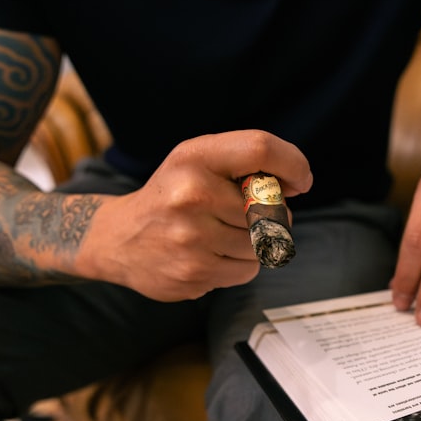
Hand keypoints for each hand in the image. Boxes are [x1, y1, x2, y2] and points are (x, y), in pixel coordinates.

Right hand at [77, 130, 310, 300]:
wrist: (118, 239)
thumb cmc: (173, 196)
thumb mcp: (197, 164)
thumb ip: (244, 164)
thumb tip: (296, 184)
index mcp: (194, 157)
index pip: (260, 148)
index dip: (293, 164)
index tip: (302, 181)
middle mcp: (191, 193)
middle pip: (270, 207)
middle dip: (272, 214)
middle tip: (249, 214)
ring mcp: (191, 236)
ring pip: (262, 243)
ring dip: (255, 242)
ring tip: (224, 235)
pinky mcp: (194, 272)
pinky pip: (248, 270)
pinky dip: (241, 264)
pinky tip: (214, 254)